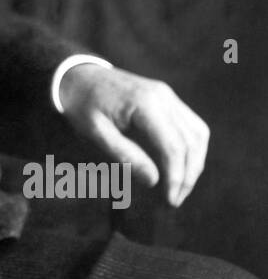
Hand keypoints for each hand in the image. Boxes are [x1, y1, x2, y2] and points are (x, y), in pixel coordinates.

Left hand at [58, 64, 209, 206]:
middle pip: (191, 142)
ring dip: (194, 164)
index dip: (176, 177)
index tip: (169, 201)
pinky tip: (181, 168)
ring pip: (198, 134)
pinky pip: (191, 126)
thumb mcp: (94, 133)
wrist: (79, 76)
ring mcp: (169, 96)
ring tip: (179, 189)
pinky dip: (192, 149)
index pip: (173, 146)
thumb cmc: (83, 106)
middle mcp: (163, 97)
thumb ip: (124, 156)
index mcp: (145, 103)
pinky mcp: (169, 99)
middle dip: (187, 176)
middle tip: (174, 202)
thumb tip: (154, 181)